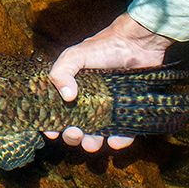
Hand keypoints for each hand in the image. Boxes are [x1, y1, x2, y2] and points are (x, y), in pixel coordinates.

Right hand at [44, 13, 174, 152]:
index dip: (51, 124)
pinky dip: (119, 141)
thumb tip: (66, 97)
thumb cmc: (104, 47)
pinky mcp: (127, 112)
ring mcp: (108, 108)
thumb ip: (61, 72)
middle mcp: (88, 102)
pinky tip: (114, 141)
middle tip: (74, 133)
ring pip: (97, 135)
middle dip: (71, 136)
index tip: (51, 131)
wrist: (138, 43)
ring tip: (91, 143)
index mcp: (72, 90)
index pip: (57, 112)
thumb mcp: (75, 55)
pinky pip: (123, 133)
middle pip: (75, 127)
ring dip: (91, 144)